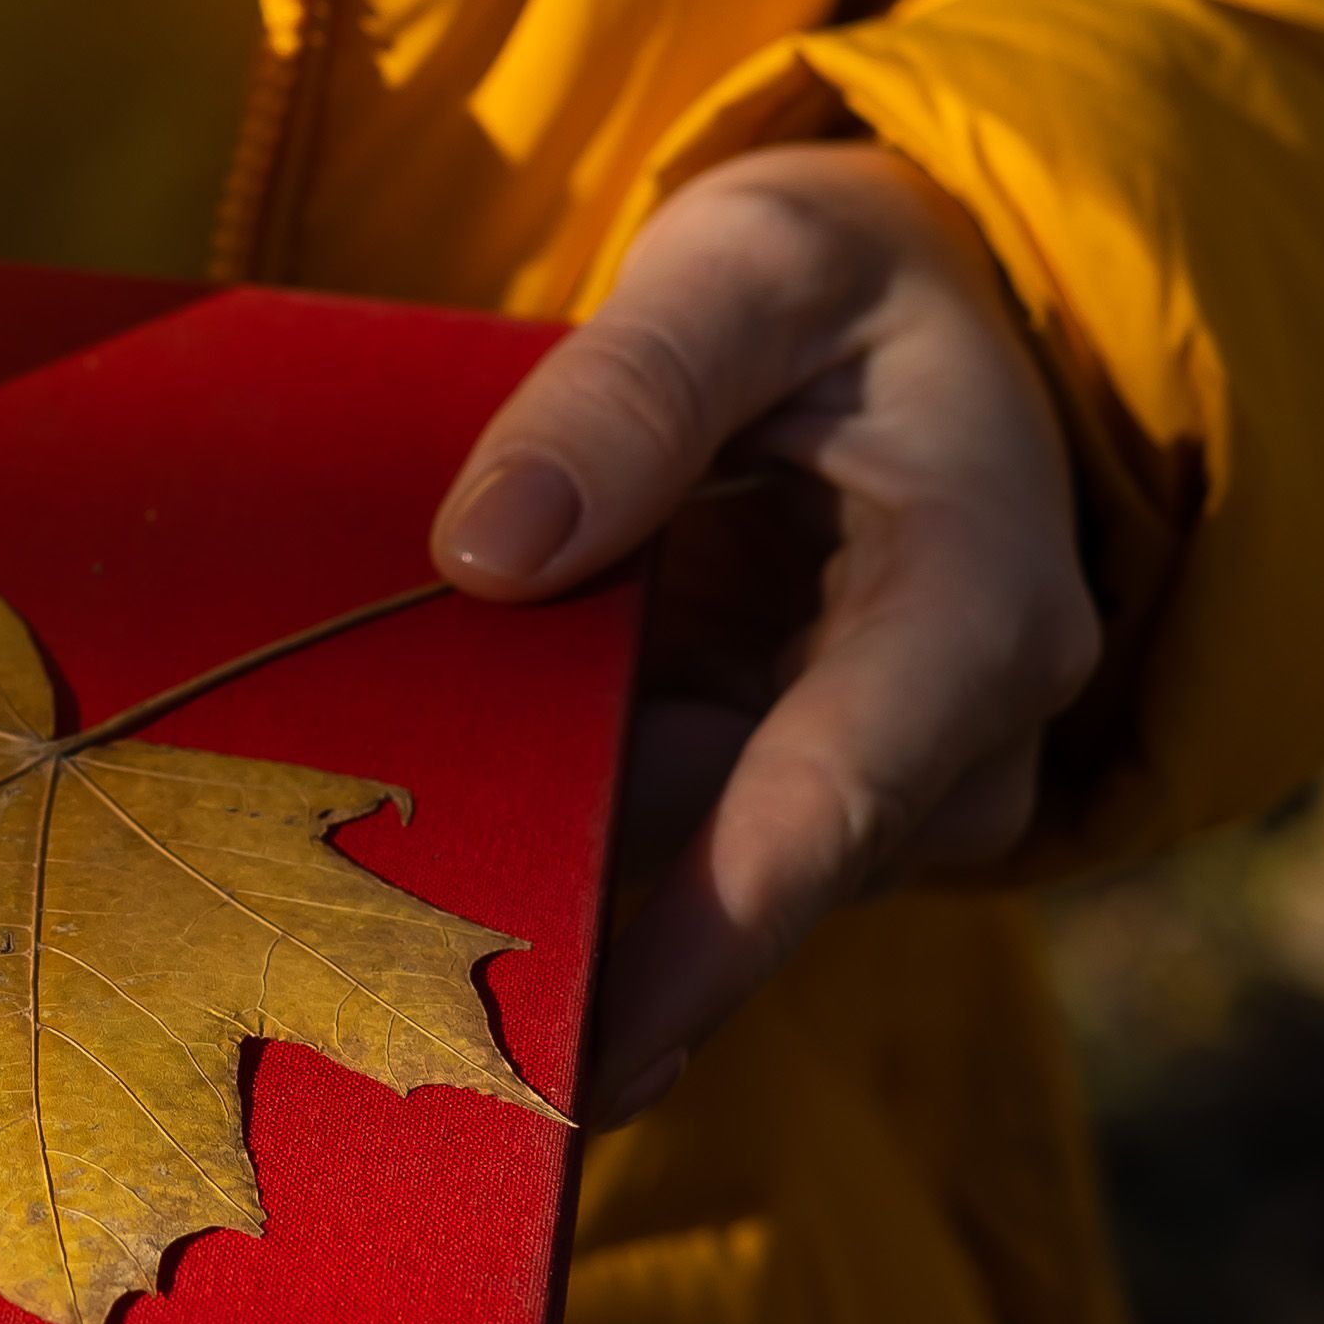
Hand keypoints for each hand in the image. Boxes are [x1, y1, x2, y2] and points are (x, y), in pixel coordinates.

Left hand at [427, 142, 1099, 1123]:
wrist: (911, 310)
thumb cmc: (840, 274)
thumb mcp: (752, 265)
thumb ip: (635, 386)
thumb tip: (490, 551)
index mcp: (976, 608)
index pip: (827, 807)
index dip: (698, 944)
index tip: (576, 1058)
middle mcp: (957, 734)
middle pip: (738, 866)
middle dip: (573, 931)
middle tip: (377, 1012)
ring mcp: (876, 778)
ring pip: (687, 861)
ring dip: (536, 876)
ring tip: (347, 936)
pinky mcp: (788, 783)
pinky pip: (662, 830)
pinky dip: (543, 822)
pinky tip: (394, 850)